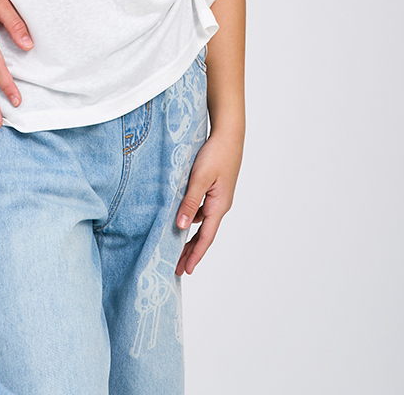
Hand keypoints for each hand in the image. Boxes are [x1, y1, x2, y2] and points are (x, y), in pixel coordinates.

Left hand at [174, 131, 243, 275]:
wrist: (228, 133)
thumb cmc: (216, 153)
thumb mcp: (199, 178)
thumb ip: (190, 202)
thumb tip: (182, 226)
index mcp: (219, 205)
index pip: (206, 237)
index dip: (195, 255)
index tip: (186, 270)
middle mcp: (220, 204)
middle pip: (204, 233)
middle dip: (191, 251)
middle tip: (177, 267)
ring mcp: (218, 196)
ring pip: (202, 221)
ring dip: (190, 234)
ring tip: (175, 246)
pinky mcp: (214, 187)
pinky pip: (201, 209)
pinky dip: (191, 217)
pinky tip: (180, 217)